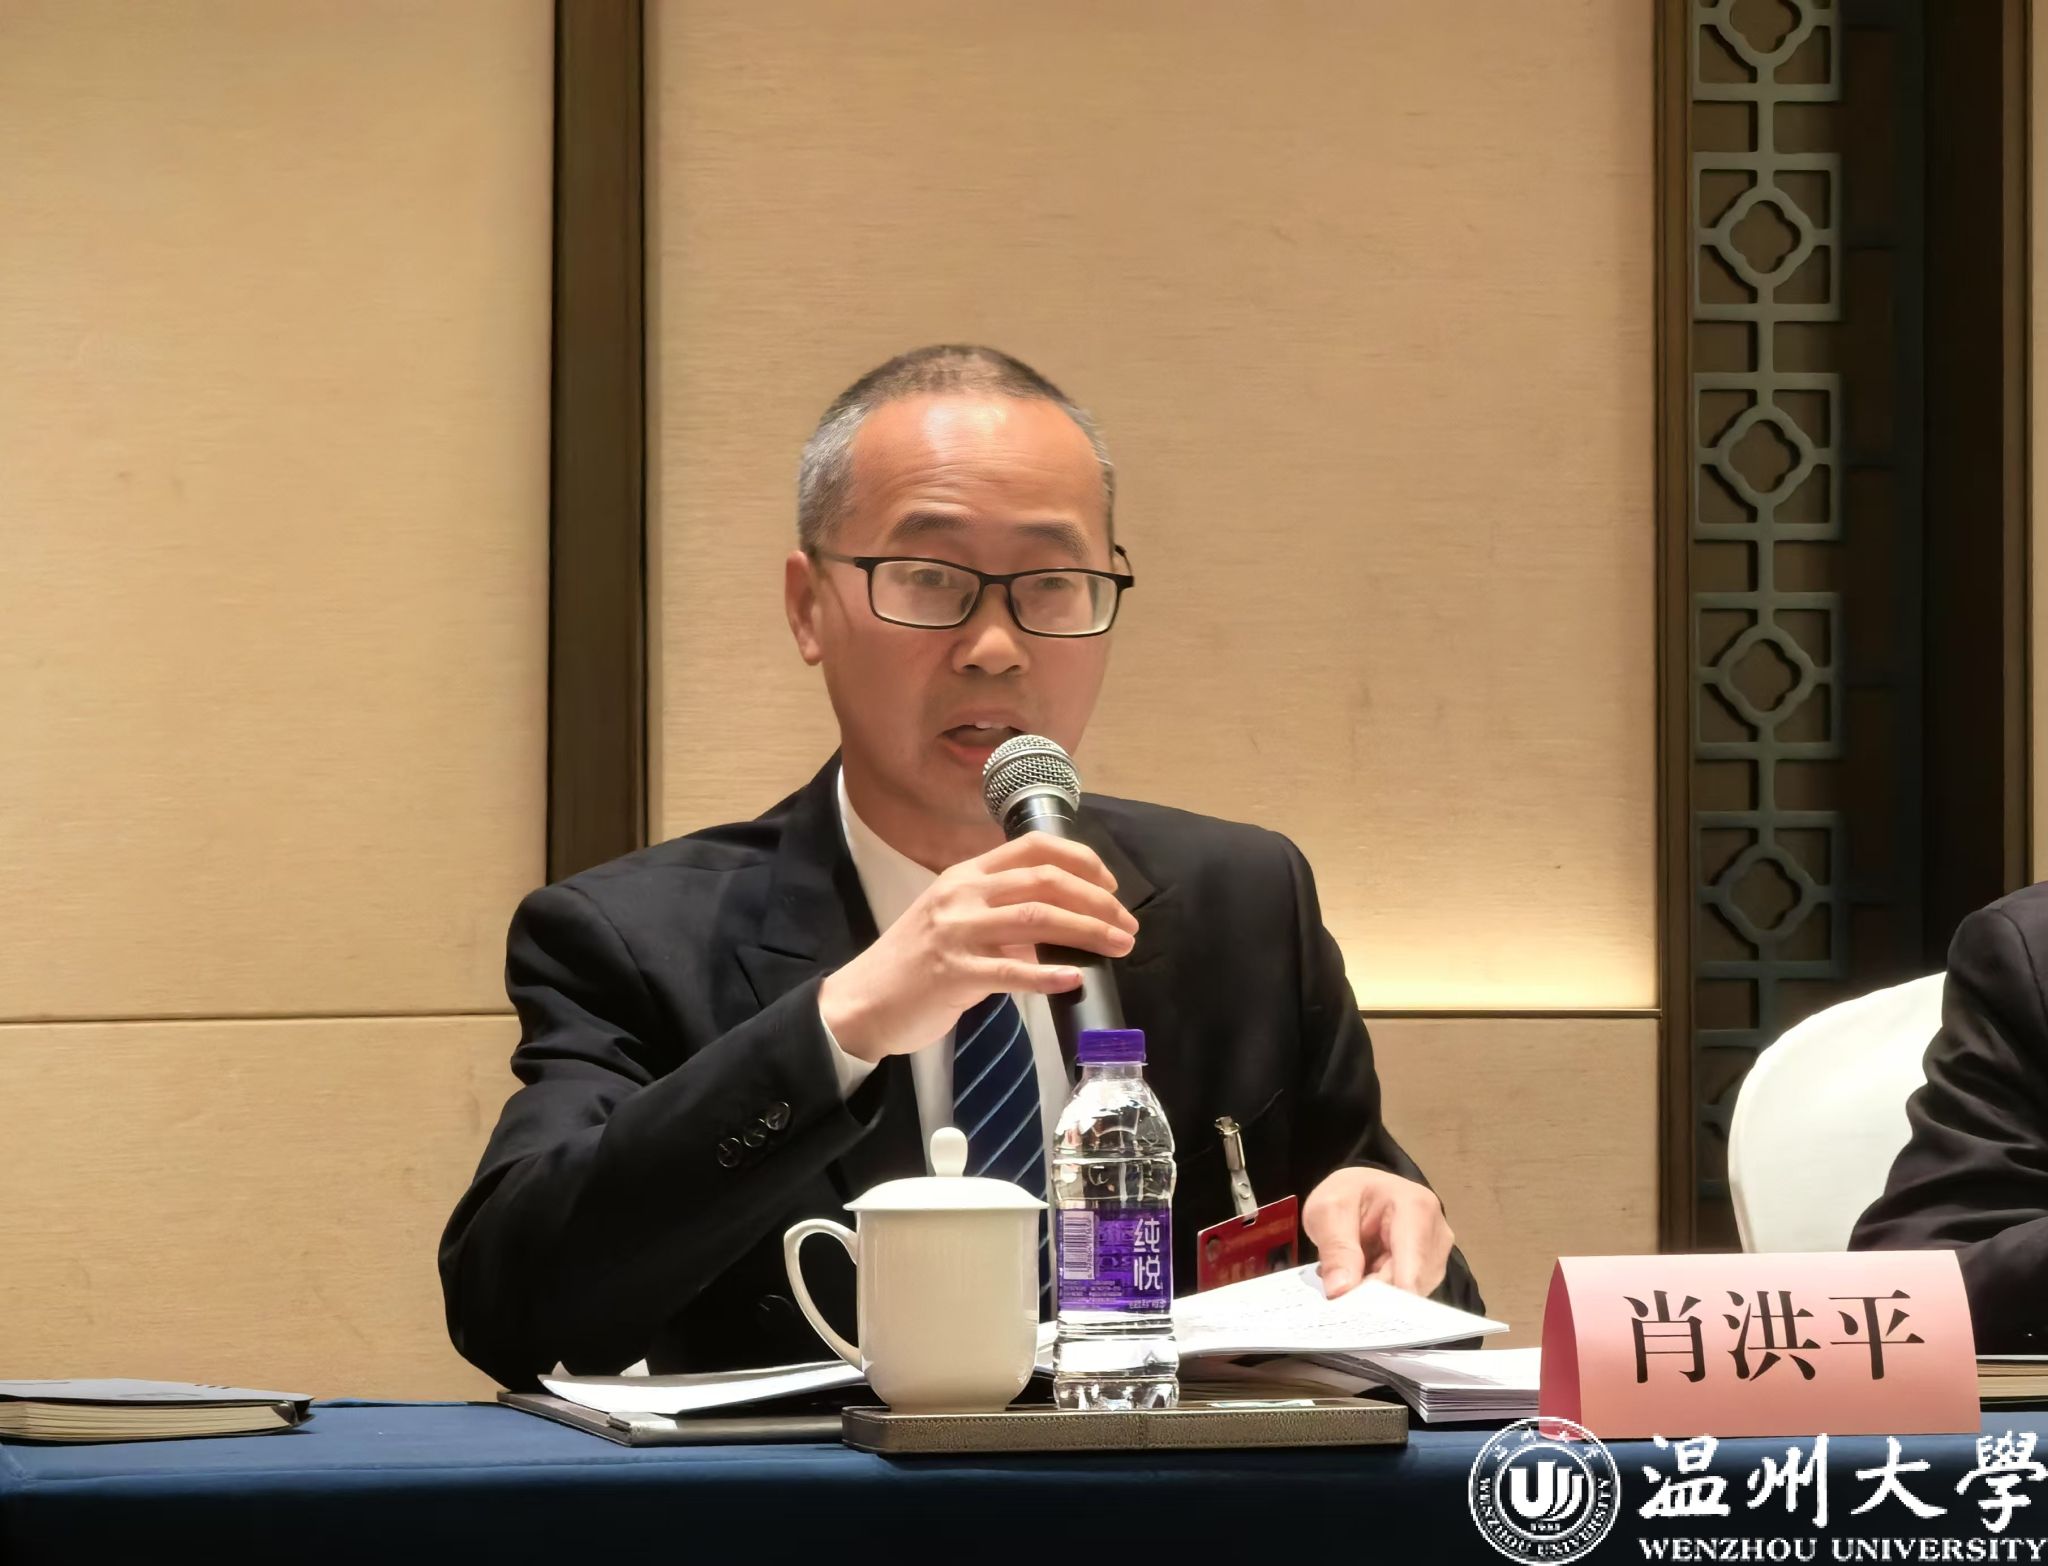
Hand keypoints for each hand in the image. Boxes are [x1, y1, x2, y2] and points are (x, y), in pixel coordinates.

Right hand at [818, 831, 1138, 1063]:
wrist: (863, 1001)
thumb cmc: (915, 963)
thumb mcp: (955, 919)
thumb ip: (1000, 912)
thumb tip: (1060, 922)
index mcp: (966, 874)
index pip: (1033, 847)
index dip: (1081, 860)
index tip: (1111, 886)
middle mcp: (963, 893)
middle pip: (1045, 880)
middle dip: (1097, 901)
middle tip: (1127, 925)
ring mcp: (957, 931)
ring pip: (1037, 918)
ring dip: (1088, 931)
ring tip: (1119, 947)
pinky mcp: (954, 973)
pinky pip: (1012, 970)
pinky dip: (1049, 974)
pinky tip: (1075, 979)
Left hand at [1303, 1166, 1453, 1298]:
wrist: (1360, 1191)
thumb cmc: (1348, 1194)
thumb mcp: (1328, 1210)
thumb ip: (1336, 1247)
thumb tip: (1341, 1291)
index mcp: (1417, 1208)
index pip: (1411, 1265)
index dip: (1386, 1295)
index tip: (1356, 1312)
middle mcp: (1437, 1233)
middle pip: (1412, 1284)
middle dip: (1375, 1296)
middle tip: (1340, 1293)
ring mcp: (1436, 1254)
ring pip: (1410, 1295)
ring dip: (1376, 1297)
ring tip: (1349, 1278)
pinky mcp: (1429, 1270)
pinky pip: (1408, 1296)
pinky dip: (1382, 1296)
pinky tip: (1362, 1281)